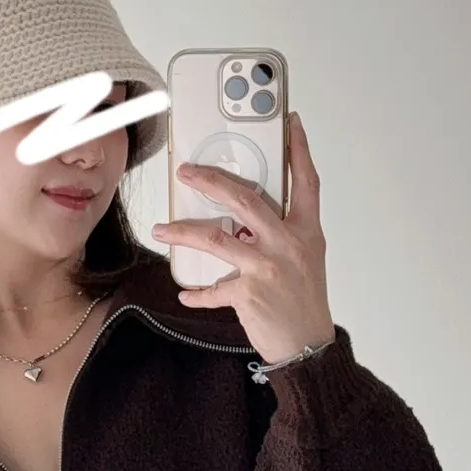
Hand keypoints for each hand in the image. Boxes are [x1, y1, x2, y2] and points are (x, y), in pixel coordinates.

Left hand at [151, 111, 334, 364]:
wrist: (308, 346)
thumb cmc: (305, 302)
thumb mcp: (305, 258)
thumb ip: (280, 233)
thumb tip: (244, 220)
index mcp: (306, 231)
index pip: (305, 182)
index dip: (299, 150)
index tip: (290, 124)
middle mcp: (287, 243)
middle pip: (245, 199)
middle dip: (211, 180)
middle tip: (186, 172)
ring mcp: (266, 267)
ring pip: (216, 238)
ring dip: (183, 231)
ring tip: (162, 229)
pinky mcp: (248, 293)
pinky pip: (212, 289)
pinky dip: (197, 293)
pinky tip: (185, 294)